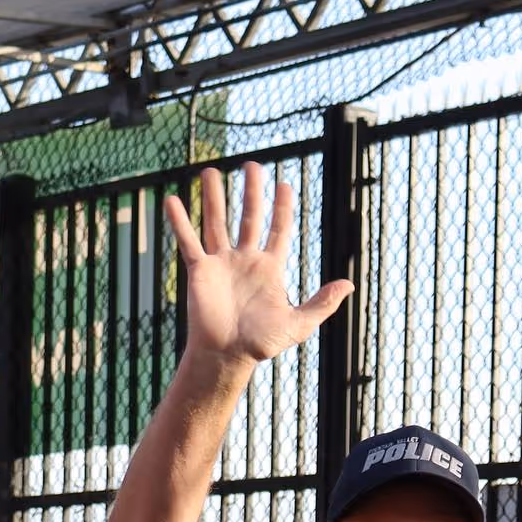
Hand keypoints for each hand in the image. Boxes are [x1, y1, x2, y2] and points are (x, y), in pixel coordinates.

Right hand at [164, 163, 352, 369]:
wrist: (228, 356)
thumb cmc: (262, 344)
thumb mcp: (299, 324)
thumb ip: (323, 303)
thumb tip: (349, 284)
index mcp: (269, 268)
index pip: (278, 230)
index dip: (282, 208)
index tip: (284, 184)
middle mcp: (245, 260)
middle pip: (249, 217)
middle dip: (252, 192)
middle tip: (252, 165)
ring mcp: (221, 263)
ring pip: (217, 222)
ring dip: (214, 197)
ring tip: (210, 171)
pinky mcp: (200, 270)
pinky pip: (188, 241)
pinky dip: (180, 222)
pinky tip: (172, 200)